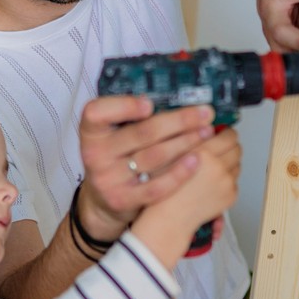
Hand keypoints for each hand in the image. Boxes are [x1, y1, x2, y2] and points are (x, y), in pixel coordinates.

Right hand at [77, 96, 216, 239]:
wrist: (102, 200)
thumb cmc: (115, 157)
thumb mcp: (112, 134)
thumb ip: (130, 118)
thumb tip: (173, 97)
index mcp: (91, 132)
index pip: (97, 112)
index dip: (124, 106)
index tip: (150, 104)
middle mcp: (95, 154)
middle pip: (142, 133)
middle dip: (179, 121)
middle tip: (205, 113)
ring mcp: (108, 179)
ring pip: (154, 157)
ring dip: (185, 142)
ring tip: (207, 132)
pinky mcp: (123, 200)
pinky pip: (156, 186)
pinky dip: (179, 172)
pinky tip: (196, 160)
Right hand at [133, 128, 241, 266]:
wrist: (170, 217)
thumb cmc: (166, 189)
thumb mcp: (171, 155)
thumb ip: (189, 138)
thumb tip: (205, 126)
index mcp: (204, 153)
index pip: (228, 134)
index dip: (226, 131)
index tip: (222, 132)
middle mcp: (219, 167)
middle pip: (237, 148)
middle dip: (229, 146)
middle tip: (219, 148)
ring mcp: (227, 182)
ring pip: (238, 164)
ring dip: (229, 162)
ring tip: (213, 167)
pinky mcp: (230, 195)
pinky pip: (234, 181)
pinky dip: (226, 179)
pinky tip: (212, 182)